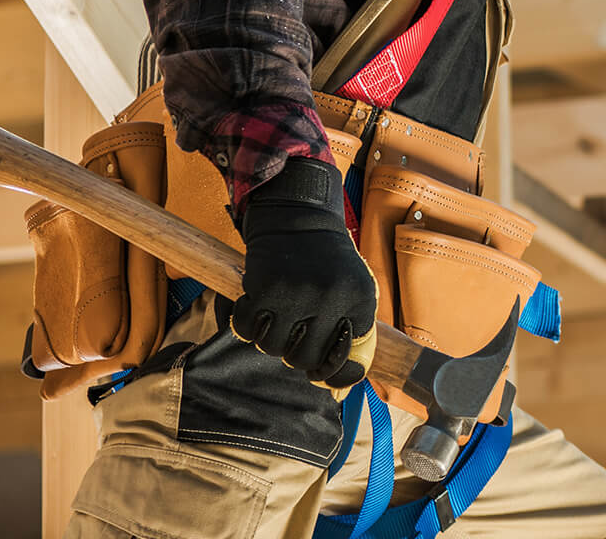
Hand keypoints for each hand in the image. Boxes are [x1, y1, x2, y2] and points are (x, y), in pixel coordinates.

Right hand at [231, 157, 377, 390]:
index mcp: (360, 301)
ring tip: (275, 314)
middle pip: (303, 361)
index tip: (319, 368)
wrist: (298, 214)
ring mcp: (297, 295)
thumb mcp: (353, 289)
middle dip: (294, 353)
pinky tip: (256, 305)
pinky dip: (245, 323)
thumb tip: (339, 390)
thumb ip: (349, 334)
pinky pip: (246, 330)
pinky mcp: (265, 288)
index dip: (329, 368)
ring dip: (269, 338)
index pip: (345, 359)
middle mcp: (332, 299)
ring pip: (272, 349)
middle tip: (292, 331)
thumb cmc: (327, 260)